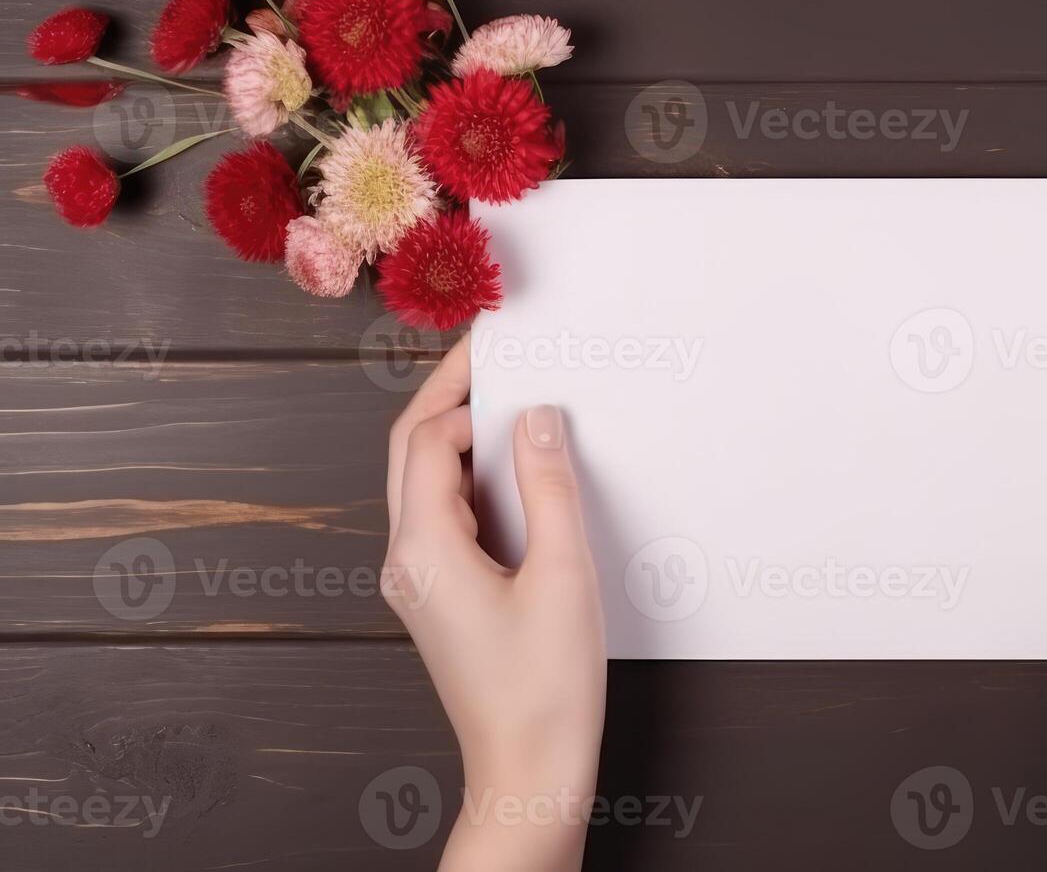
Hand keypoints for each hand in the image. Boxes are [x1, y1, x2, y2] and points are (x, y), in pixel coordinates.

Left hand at [383, 338, 606, 870]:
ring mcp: (420, 582)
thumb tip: (538, 420)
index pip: (427, 439)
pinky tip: (521, 476)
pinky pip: (446, 516)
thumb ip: (549, 488)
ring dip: (464, 438)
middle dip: (450, 398)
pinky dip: (475, 481)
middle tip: (494, 357)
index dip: (461, 388)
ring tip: (517, 406)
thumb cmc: (543, 691)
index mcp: (424, 549)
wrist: (528, 771)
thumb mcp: (562, 575)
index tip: (500, 351)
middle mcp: (407, 560)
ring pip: (426, 483)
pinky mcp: (442, 598)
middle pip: (412, 452)